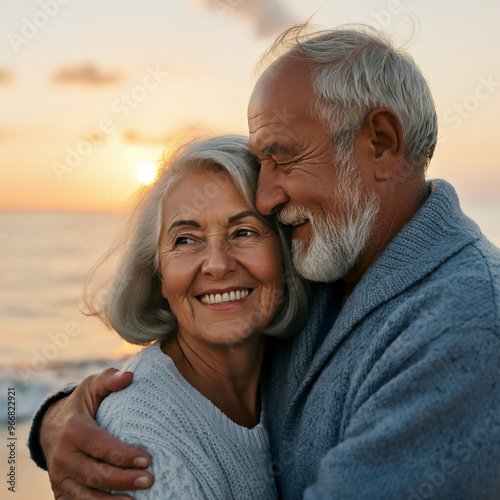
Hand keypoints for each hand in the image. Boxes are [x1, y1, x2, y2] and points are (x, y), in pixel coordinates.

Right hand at [41, 368, 153, 498]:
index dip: (123, 455)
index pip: (100, 446)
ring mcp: (59, 476)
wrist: (50, 425)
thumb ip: (110, 380)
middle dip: (124, 480)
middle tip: (149, 480)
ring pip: (86, 494)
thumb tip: (130, 376)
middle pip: (95, 474)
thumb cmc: (81, 404)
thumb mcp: (92, 386)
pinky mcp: (59, 489)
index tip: (148, 459)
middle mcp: (63, 455)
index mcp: (73, 429)